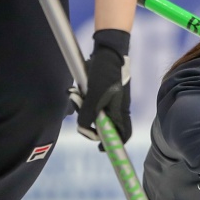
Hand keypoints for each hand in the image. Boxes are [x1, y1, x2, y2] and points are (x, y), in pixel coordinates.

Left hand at [69, 29, 131, 148]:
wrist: (108, 50)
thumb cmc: (105, 73)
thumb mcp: (94, 95)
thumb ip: (89, 114)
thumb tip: (84, 129)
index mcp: (121, 112)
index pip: (123, 135)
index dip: (113, 144)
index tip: (101, 148)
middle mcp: (118, 108)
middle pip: (105, 126)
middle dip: (90, 124)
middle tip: (80, 116)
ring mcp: (111, 100)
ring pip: (96, 113)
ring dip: (84, 109)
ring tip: (76, 95)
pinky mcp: (103, 92)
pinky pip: (92, 102)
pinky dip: (84, 100)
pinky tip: (78, 91)